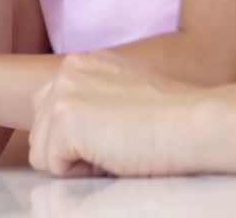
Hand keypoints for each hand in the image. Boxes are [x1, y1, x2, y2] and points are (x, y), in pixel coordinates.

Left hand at [29, 52, 205, 176]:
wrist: (196, 124)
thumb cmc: (173, 118)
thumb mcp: (123, 92)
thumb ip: (92, 98)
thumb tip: (72, 130)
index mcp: (81, 63)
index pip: (48, 109)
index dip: (77, 135)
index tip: (113, 133)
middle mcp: (66, 71)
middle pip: (39, 131)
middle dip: (71, 149)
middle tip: (116, 143)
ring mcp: (64, 93)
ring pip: (42, 152)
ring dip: (75, 162)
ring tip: (115, 148)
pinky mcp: (66, 120)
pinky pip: (53, 166)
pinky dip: (81, 172)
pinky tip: (112, 155)